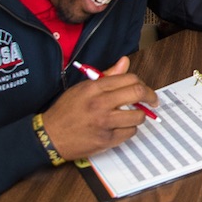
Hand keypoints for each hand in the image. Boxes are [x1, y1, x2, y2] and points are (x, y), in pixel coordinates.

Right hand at [41, 57, 156, 160]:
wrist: (48, 136)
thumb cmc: (65, 111)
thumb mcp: (82, 88)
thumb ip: (107, 76)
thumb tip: (124, 62)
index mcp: (94, 88)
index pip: (129, 79)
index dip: (142, 83)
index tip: (144, 89)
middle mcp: (100, 104)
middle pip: (138, 93)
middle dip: (151, 97)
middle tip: (153, 101)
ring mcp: (104, 123)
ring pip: (138, 116)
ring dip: (139, 116)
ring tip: (133, 116)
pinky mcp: (106, 140)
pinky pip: (130, 133)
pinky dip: (129, 130)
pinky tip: (121, 127)